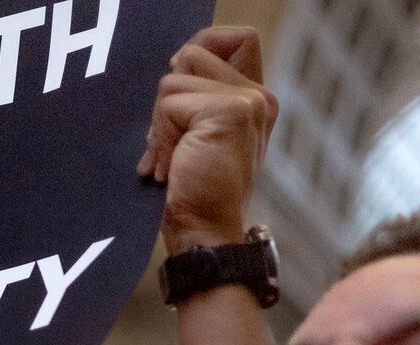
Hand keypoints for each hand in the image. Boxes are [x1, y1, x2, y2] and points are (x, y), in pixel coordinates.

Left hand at [137, 26, 277, 252]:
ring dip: (161, 123)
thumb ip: (192, 96)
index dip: (197, 55)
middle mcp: (259, 95)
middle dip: (168, 99)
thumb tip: (174, 61)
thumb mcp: (191, 133)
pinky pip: (170, 101)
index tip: (179, 102)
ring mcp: (249, 101)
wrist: (203, 231)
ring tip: (174, 159)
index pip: (234, 37)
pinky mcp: (232, 111)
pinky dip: (160, 136)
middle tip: (173, 145)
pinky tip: (172, 167)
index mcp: (254, 98)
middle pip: (193, 51)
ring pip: (175, 76)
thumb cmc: (191, 190)